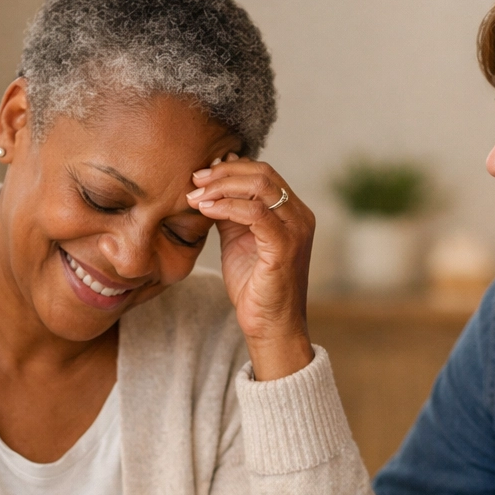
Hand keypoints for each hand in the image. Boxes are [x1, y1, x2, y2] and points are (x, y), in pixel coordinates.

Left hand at [187, 154, 314, 379]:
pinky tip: (206, 210)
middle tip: (194, 180)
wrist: (269, 326)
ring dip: (221, 187)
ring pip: (260, 187)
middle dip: (223, 173)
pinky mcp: (285, 247)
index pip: (263, 172)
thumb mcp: (237, 239)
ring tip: (195, 195)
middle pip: (262, 173)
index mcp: (292, 212)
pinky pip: (254, 213)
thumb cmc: (254, 287)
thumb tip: (210, 184)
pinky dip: (226, 206)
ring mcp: (296, 230)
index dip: (230, 168)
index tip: (200, 175)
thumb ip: (230, 212)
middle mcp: (299, 216)